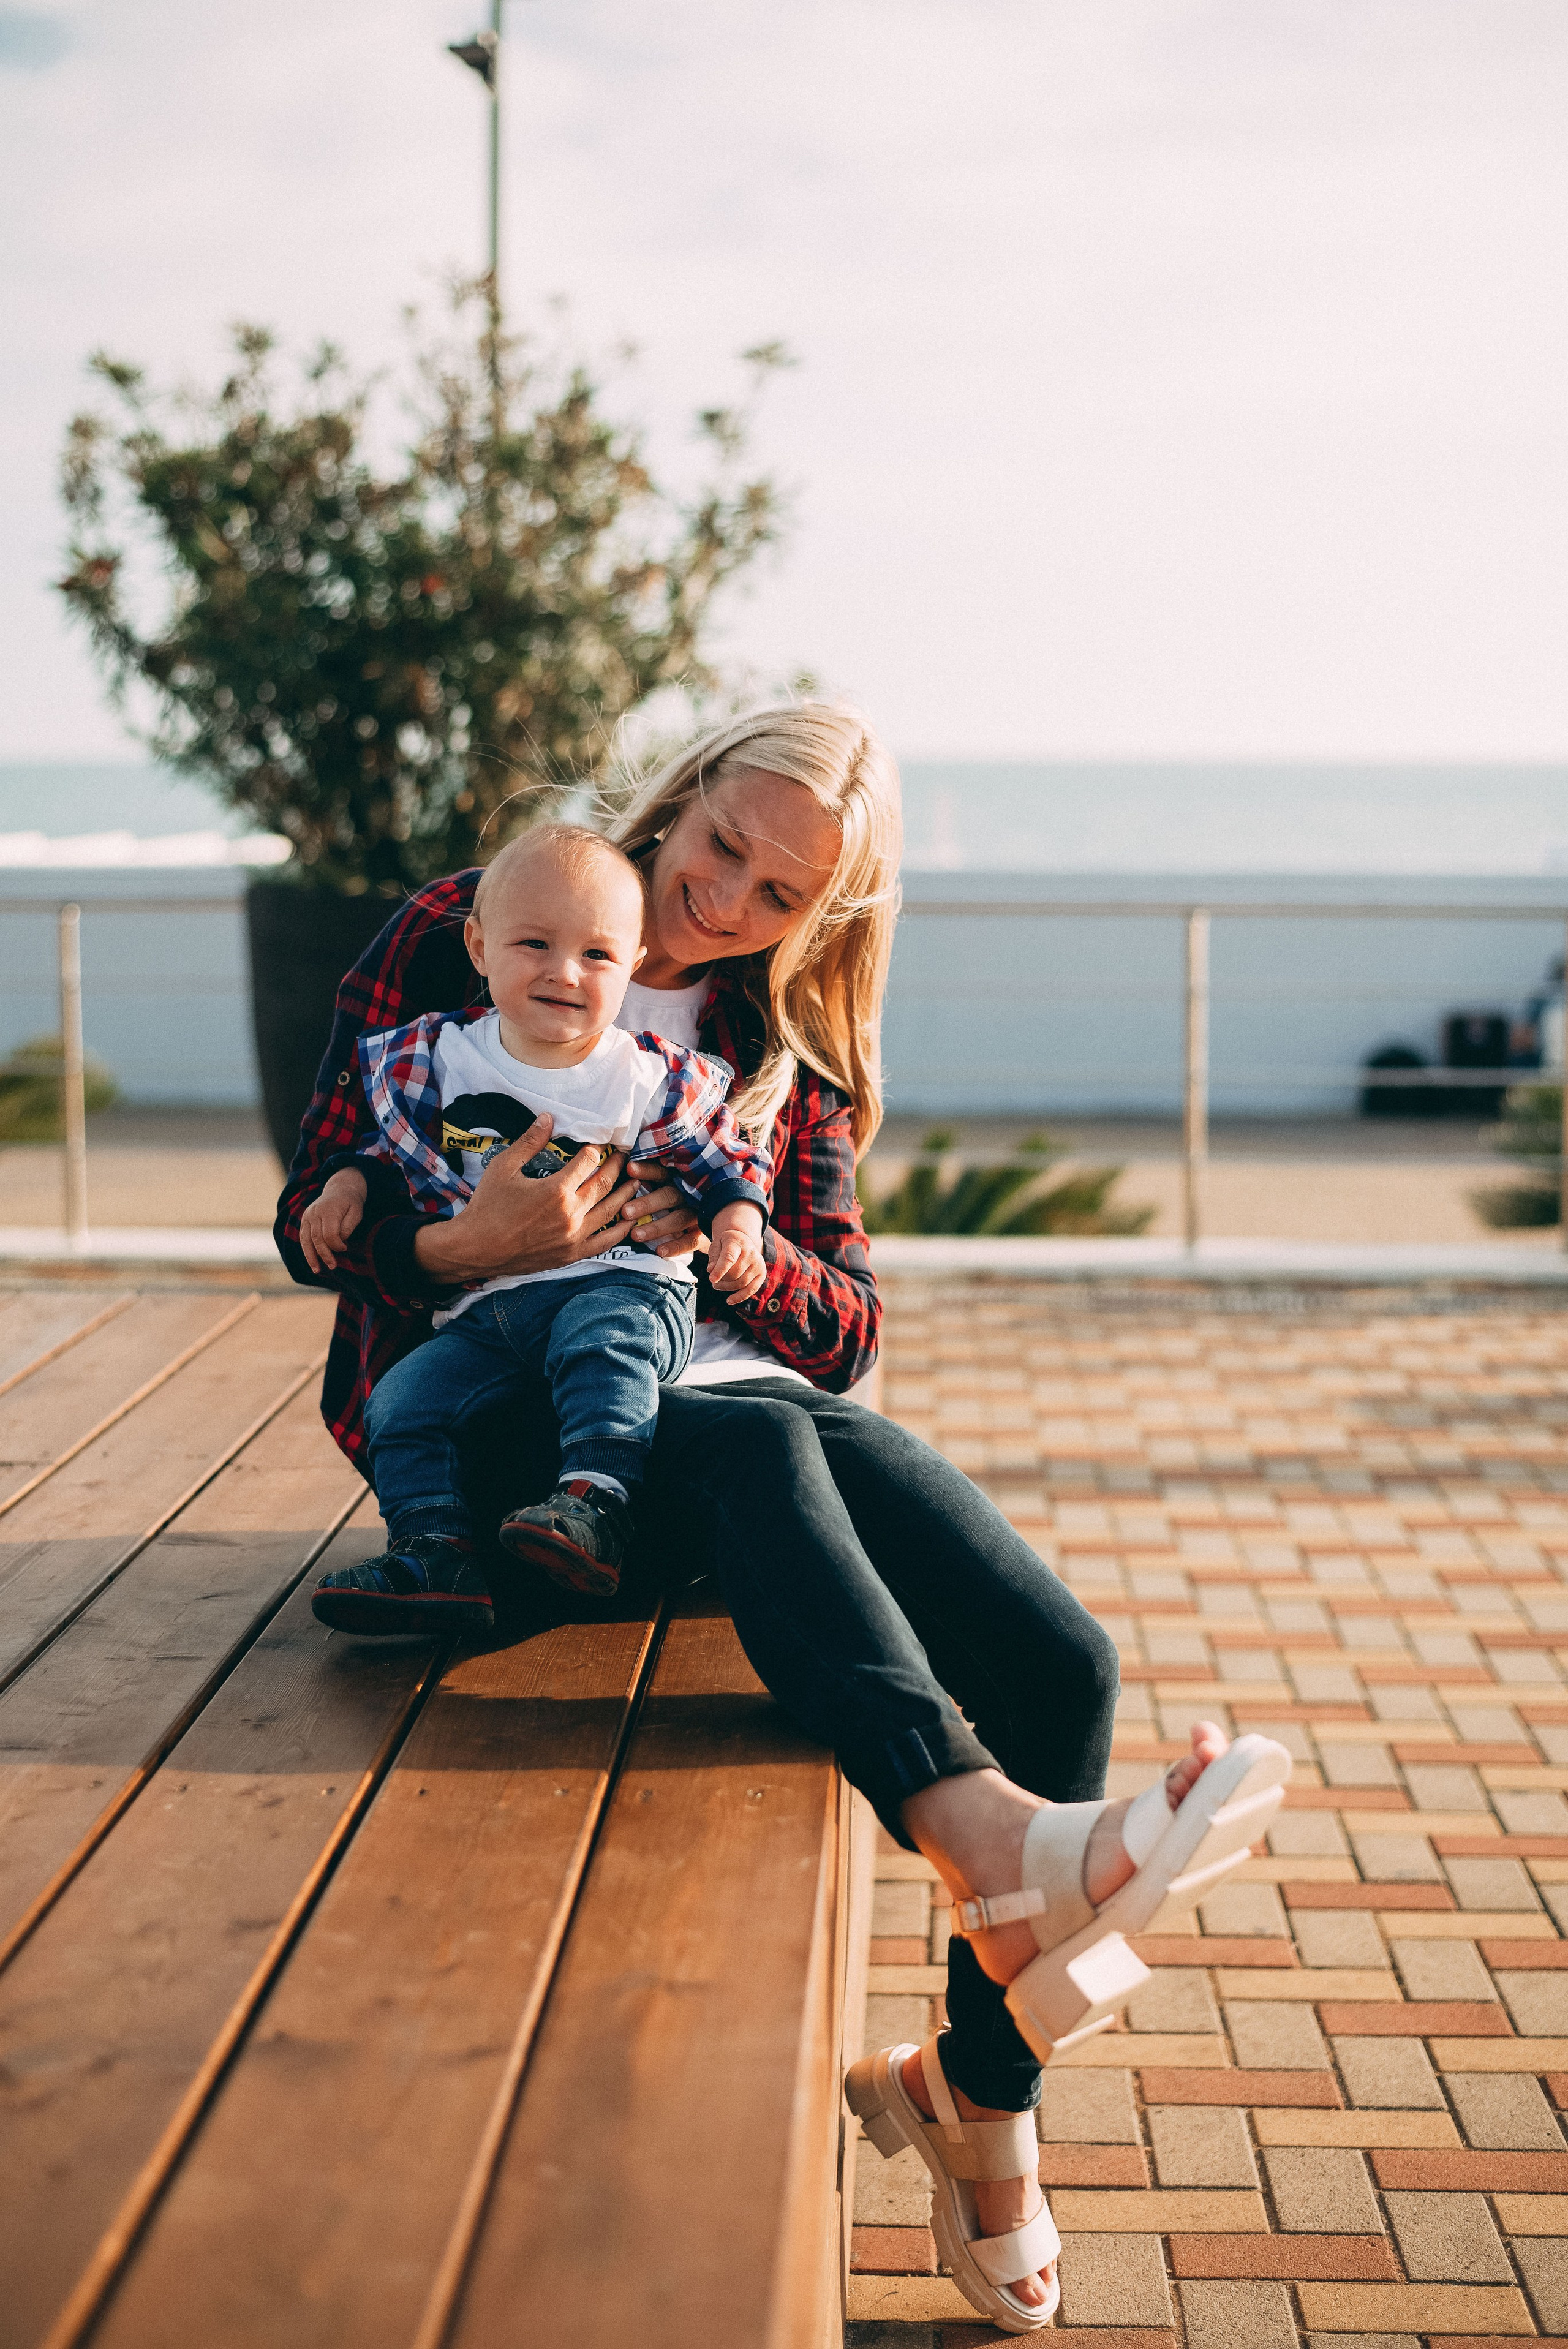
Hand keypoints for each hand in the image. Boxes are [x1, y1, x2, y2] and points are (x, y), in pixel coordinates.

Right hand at [300, 1167, 367, 1273]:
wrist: (339, 1189)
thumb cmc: (351, 1203)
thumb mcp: (356, 1212)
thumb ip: (348, 1227)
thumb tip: (339, 1241)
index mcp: (329, 1210)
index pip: (330, 1234)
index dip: (337, 1245)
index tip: (345, 1249)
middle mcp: (315, 1213)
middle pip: (317, 1239)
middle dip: (325, 1255)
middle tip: (333, 1266)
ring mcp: (307, 1216)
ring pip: (306, 1240)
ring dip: (311, 1257)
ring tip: (317, 1270)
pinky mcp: (304, 1219)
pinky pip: (303, 1237)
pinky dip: (306, 1250)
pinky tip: (312, 1262)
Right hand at [412, 1113, 642, 1284]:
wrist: (476, 1249)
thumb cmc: (487, 1206)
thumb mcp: (503, 1167)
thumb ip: (530, 1141)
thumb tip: (548, 1117)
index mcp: (556, 1189)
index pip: (588, 1161)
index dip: (596, 1149)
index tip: (601, 1142)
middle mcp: (570, 1213)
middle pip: (605, 1184)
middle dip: (617, 1166)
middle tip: (624, 1155)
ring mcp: (573, 1236)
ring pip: (611, 1212)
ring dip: (626, 1194)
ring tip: (636, 1180)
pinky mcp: (571, 1254)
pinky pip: (605, 1243)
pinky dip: (621, 1230)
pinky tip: (629, 1220)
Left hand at [622, 1158, 702, 1260]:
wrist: (710, 1219)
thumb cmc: (673, 1201)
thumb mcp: (663, 1185)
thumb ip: (646, 1181)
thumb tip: (624, 1170)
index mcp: (677, 1179)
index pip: (661, 1172)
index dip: (646, 1170)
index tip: (629, 1169)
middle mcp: (688, 1194)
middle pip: (669, 1196)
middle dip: (647, 1204)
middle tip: (626, 1211)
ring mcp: (697, 1214)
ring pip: (678, 1219)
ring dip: (656, 1227)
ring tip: (635, 1235)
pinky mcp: (702, 1234)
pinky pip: (690, 1241)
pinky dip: (675, 1246)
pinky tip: (659, 1251)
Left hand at [706, 1202, 766, 1303]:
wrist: (742, 1240)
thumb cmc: (726, 1244)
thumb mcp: (717, 1245)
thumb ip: (713, 1257)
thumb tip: (710, 1270)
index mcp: (737, 1243)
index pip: (729, 1258)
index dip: (720, 1270)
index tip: (712, 1279)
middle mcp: (751, 1253)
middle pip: (734, 1274)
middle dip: (721, 1280)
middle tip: (713, 1281)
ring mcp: (758, 1264)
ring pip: (741, 1283)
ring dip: (727, 1288)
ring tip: (718, 1285)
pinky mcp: (761, 1274)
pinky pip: (751, 1289)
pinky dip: (740, 1297)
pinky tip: (729, 1301)